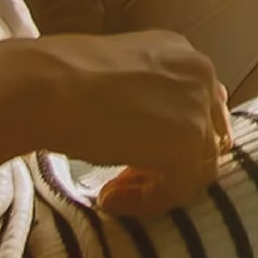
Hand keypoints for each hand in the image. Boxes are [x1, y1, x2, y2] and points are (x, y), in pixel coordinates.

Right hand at [33, 29, 230, 216]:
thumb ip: (151, 95)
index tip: (133, 156)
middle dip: (171, 163)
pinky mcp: (185, 144)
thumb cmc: (67, 78)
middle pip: (208, 137)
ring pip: (197, 168)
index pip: (202, 107)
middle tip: (125, 177)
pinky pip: (177, 190)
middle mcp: (200, 74)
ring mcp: (197, 109)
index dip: (171, 138)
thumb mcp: (123, 75)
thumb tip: (159, 132)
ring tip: (112, 191)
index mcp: (184, 54)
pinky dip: (145, 203)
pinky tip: (108, 197)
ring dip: (157, 186)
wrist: (49, 84)